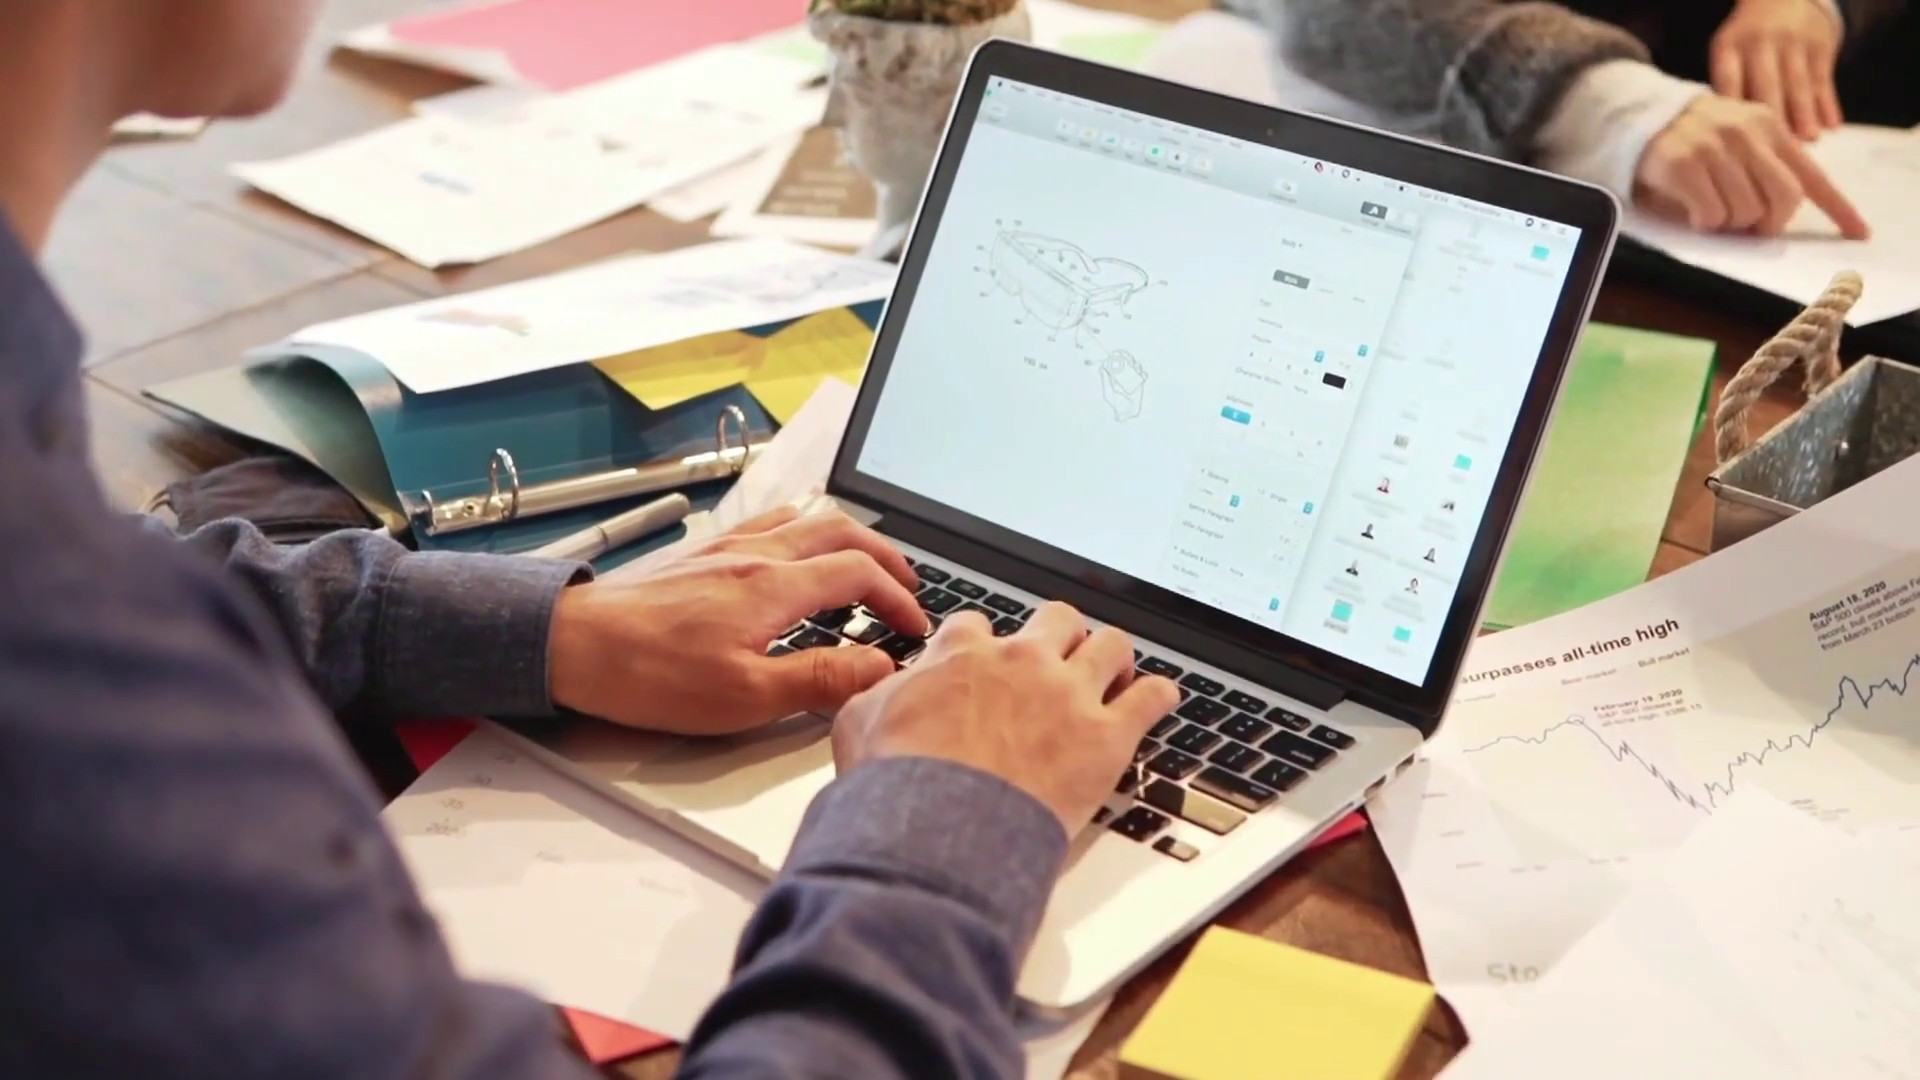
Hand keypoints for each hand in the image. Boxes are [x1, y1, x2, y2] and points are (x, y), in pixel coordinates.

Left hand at [546, 505, 929, 735]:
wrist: (570, 644)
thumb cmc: (647, 674)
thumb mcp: (744, 696)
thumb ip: (820, 679)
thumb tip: (878, 668)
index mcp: (773, 586)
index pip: (860, 574)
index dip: (899, 599)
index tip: (913, 629)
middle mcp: (755, 553)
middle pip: (841, 530)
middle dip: (885, 557)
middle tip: (908, 587)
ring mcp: (726, 548)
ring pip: (804, 518)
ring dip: (847, 538)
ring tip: (863, 565)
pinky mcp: (701, 554)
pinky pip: (769, 523)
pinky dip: (803, 532)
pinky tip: (795, 554)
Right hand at [831, 603, 1179, 835]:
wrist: (938, 829)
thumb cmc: (899, 785)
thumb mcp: (858, 723)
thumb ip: (878, 695)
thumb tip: (880, 689)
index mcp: (962, 653)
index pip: (981, 625)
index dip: (986, 644)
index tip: (988, 660)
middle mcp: (1021, 661)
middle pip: (1057, 619)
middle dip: (1059, 636)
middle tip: (1057, 659)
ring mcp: (1069, 694)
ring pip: (1111, 645)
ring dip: (1112, 658)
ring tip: (1112, 674)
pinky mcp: (1107, 735)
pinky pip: (1153, 697)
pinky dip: (1158, 696)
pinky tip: (1157, 700)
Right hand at [1633, 94, 1868, 237]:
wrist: (1638, 117)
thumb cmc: (1694, 139)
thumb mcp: (1740, 139)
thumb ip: (1766, 167)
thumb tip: (1780, 216)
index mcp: (1769, 127)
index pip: (1812, 174)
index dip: (1838, 208)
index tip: (1859, 233)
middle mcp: (1747, 133)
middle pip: (1783, 199)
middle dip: (1769, 222)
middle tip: (1749, 225)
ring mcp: (1714, 147)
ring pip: (1746, 211)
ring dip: (1730, 224)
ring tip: (1713, 210)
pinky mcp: (1684, 165)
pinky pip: (1711, 214)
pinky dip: (1705, 223)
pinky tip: (1694, 211)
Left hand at [1711, 0, 1842, 138]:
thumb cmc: (1747, 42)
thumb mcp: (1730, 53)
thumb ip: (1730, 88)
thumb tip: (1732, 138)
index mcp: (1729, 46)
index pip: (1728, 79)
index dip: (1732, 110)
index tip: (1734, 139)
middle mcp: (1759, 42)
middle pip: (1765, 84)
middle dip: (1774, 117)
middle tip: (1778, 148)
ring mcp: (1792, 41)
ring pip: (1798, 82)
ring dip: (1805, 113)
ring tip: (1809, 140)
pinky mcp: (1820, 43)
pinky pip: (1823, 77)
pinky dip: (1828, 103)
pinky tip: (1832, 125)